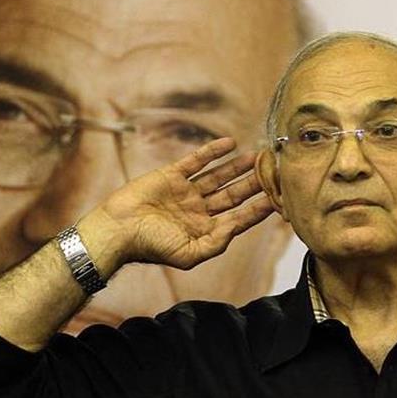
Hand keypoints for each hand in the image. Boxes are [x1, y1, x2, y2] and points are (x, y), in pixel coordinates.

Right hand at [80, 138, 273, 273]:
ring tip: (257, 157)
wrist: (118, 230)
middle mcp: (198, 210)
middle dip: (253, 184)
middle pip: (233, 195)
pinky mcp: (172, 175)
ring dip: (237, 167)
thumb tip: (237, 229)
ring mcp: (186, 192)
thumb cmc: (150, 246)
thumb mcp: (188, 254)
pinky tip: (230, 144)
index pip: (239, 218)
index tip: (279, 199)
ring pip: (218, 176)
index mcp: (204, 231)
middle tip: (274, 172)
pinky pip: (196, 161)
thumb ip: (216, 243)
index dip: (258, 209)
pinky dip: (212, 152)